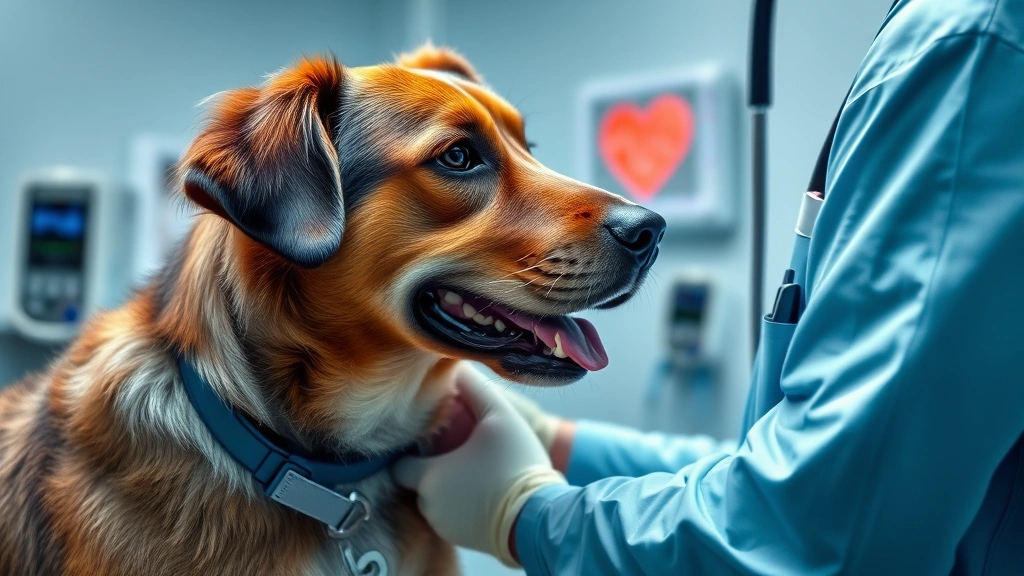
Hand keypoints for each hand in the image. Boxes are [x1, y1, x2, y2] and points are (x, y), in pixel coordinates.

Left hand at [393, 362, 566, 566]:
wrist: (539, 519)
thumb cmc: (516, 465)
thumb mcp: (499, 416)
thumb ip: (474, 388)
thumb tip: (457, 366)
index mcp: (428, 476)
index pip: (400, 464)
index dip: (415, 449)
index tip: (432, 439)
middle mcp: (428, 505)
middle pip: (420, 481)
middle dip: (436, 467)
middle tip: (459, 452)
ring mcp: (445, 526)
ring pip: (437, 501)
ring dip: (450, 487)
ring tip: (475, 471)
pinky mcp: (463, 540)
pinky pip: (454, 517)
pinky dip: (463, 505)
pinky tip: (484, 491)